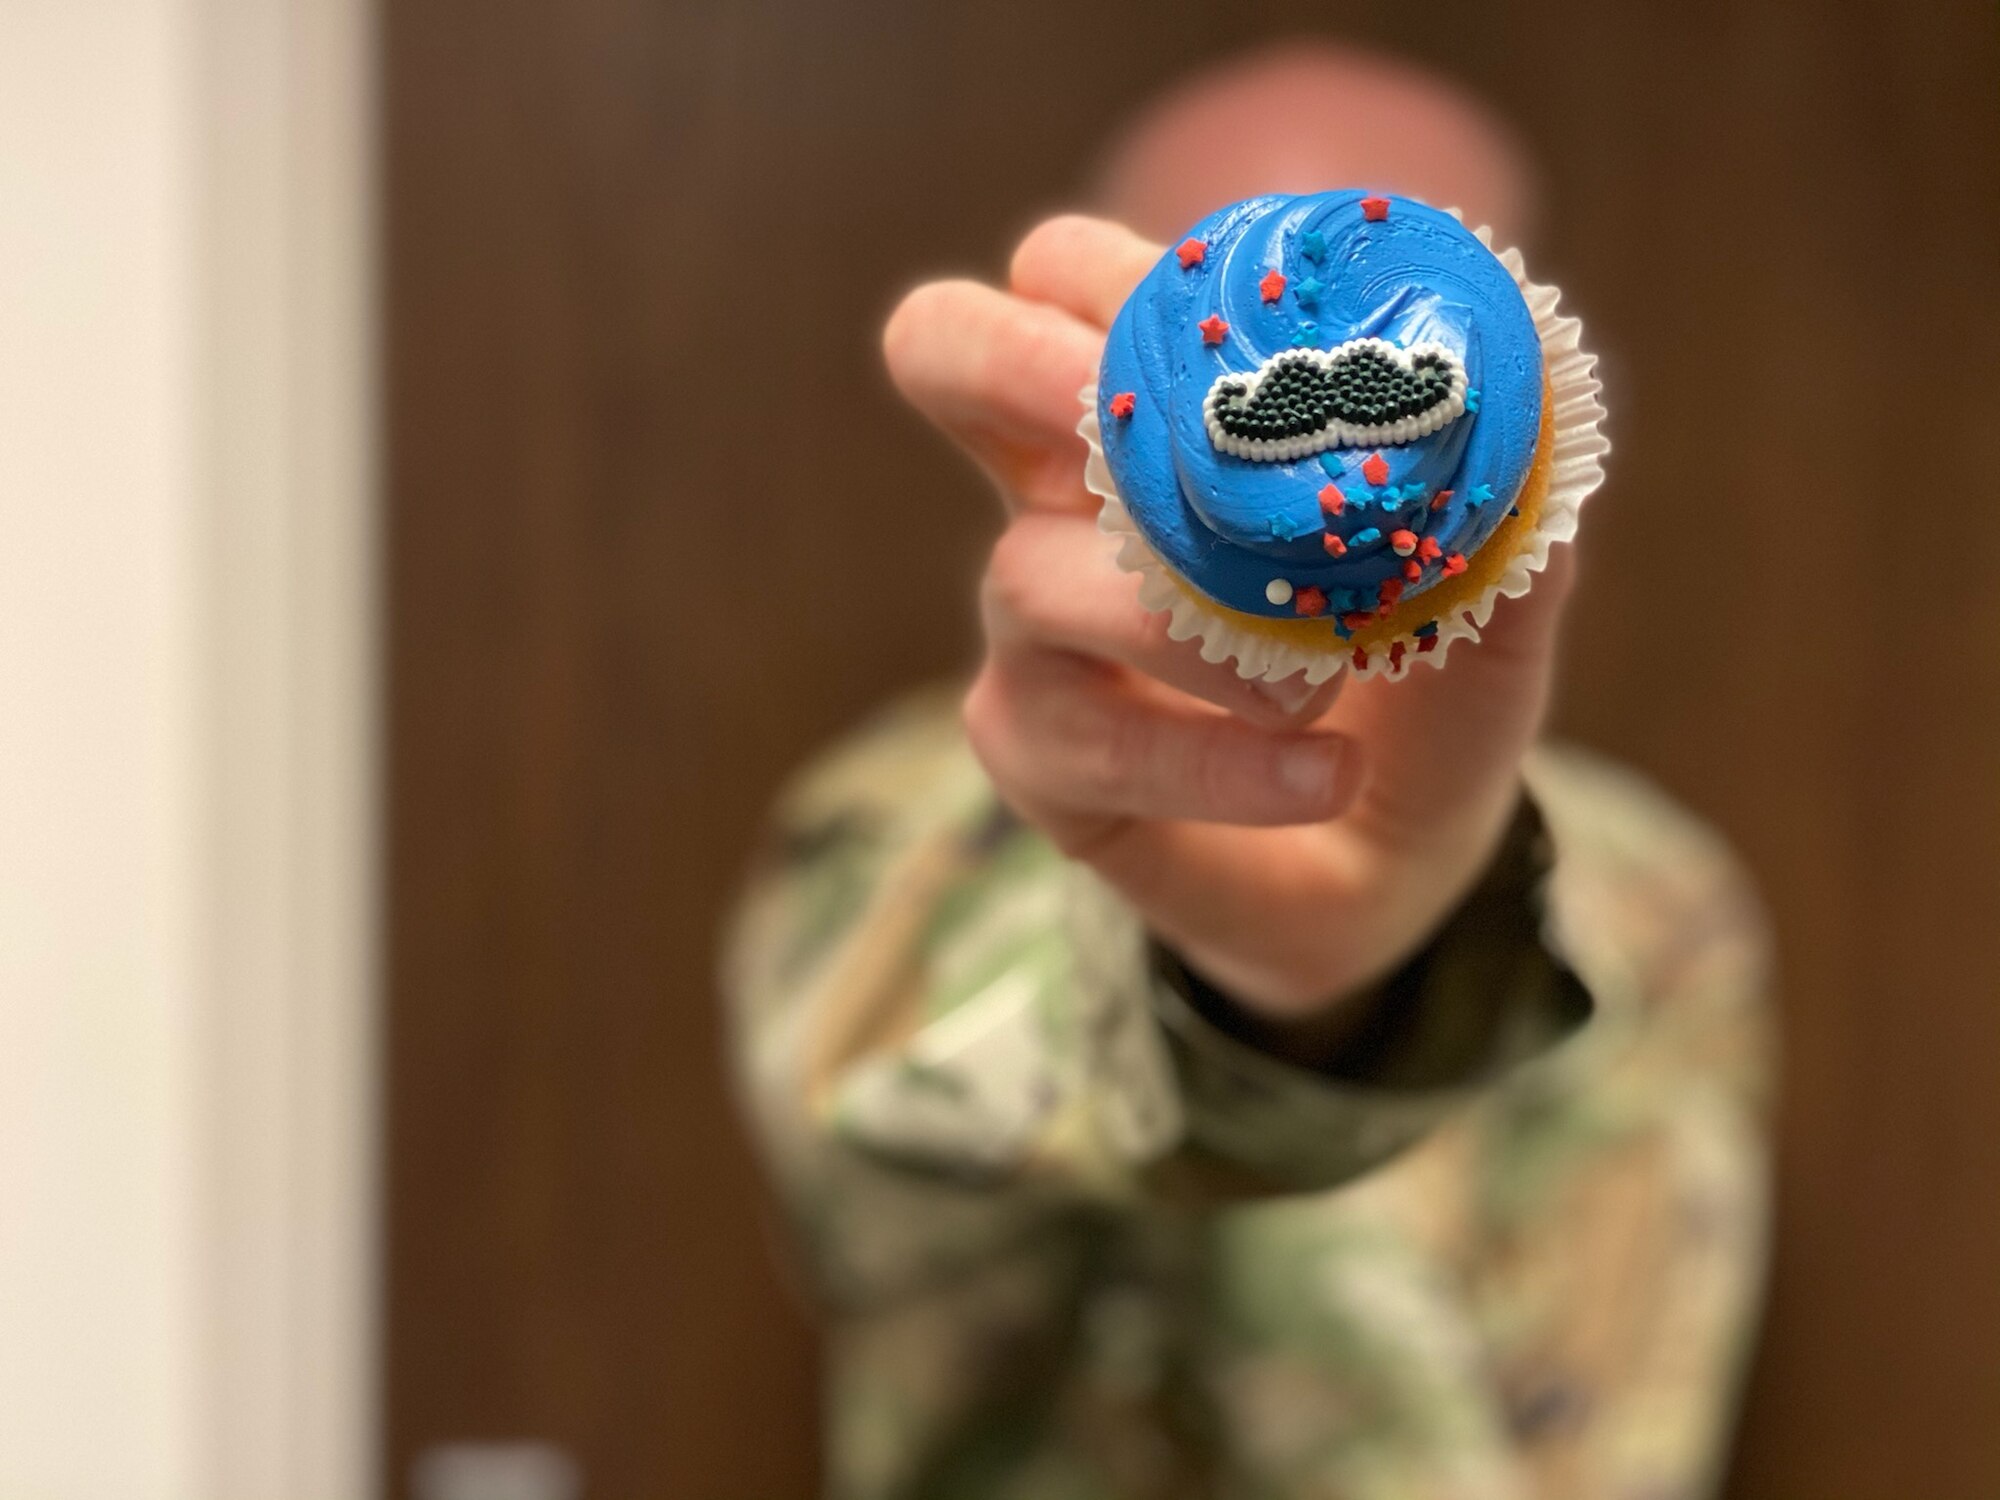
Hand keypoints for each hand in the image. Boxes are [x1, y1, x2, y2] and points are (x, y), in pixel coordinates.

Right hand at [884, 215, 1572, 1016]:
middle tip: (1113, 415)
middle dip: (1013, 356)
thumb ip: (1503, 498)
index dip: (1105, 270)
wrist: (1393, 865)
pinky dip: (1219, 761)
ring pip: (1031, 574)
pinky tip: (1319, 775)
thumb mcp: (1486, 589)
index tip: (1231, 333)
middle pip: (941, 349)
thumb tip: (1542, 388)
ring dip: (1188, 624)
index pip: (1065, 276)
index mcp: (1160, 421)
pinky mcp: (1036, 755)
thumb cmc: (1421, 691)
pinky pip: (1091, 740)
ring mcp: (1032, 629)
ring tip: (1321, 679)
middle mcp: (1066, 497)